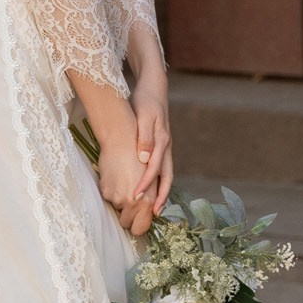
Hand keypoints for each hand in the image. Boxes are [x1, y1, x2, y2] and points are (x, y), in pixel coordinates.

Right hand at [96, 130, 156, 239]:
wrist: (122, 140)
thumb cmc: (141, 157)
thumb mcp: (153, 180)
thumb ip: (153, 199)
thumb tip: (152, 214)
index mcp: (146, 201)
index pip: (141, 228)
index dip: (139, 226)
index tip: (138, 221)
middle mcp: (131, 202)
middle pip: (126, 224)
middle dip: (128, 216)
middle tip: (130, 202)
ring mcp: (116, 197)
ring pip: (117, 210)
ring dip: (120, 202)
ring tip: (124, 183)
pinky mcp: (105, 191)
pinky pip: (108, 199)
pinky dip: (112, 193)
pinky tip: (116, 178)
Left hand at [131, 79, 172, 218]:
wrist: (154, 89)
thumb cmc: (145, 101)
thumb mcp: (144, 116)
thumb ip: (144, 137)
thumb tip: (143, 158)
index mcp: (162, 141)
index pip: (154, 169)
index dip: (146, 184)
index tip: (136, 197)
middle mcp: (166, 147)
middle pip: (166, 176)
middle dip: (160, 196)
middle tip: (153, 214)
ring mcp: (165, 147)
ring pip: (166, 174)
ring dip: (162, 192)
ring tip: (155, 209)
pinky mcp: (161, 146)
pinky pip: (162, 168)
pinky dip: (159, 181)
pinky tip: (153, 189)